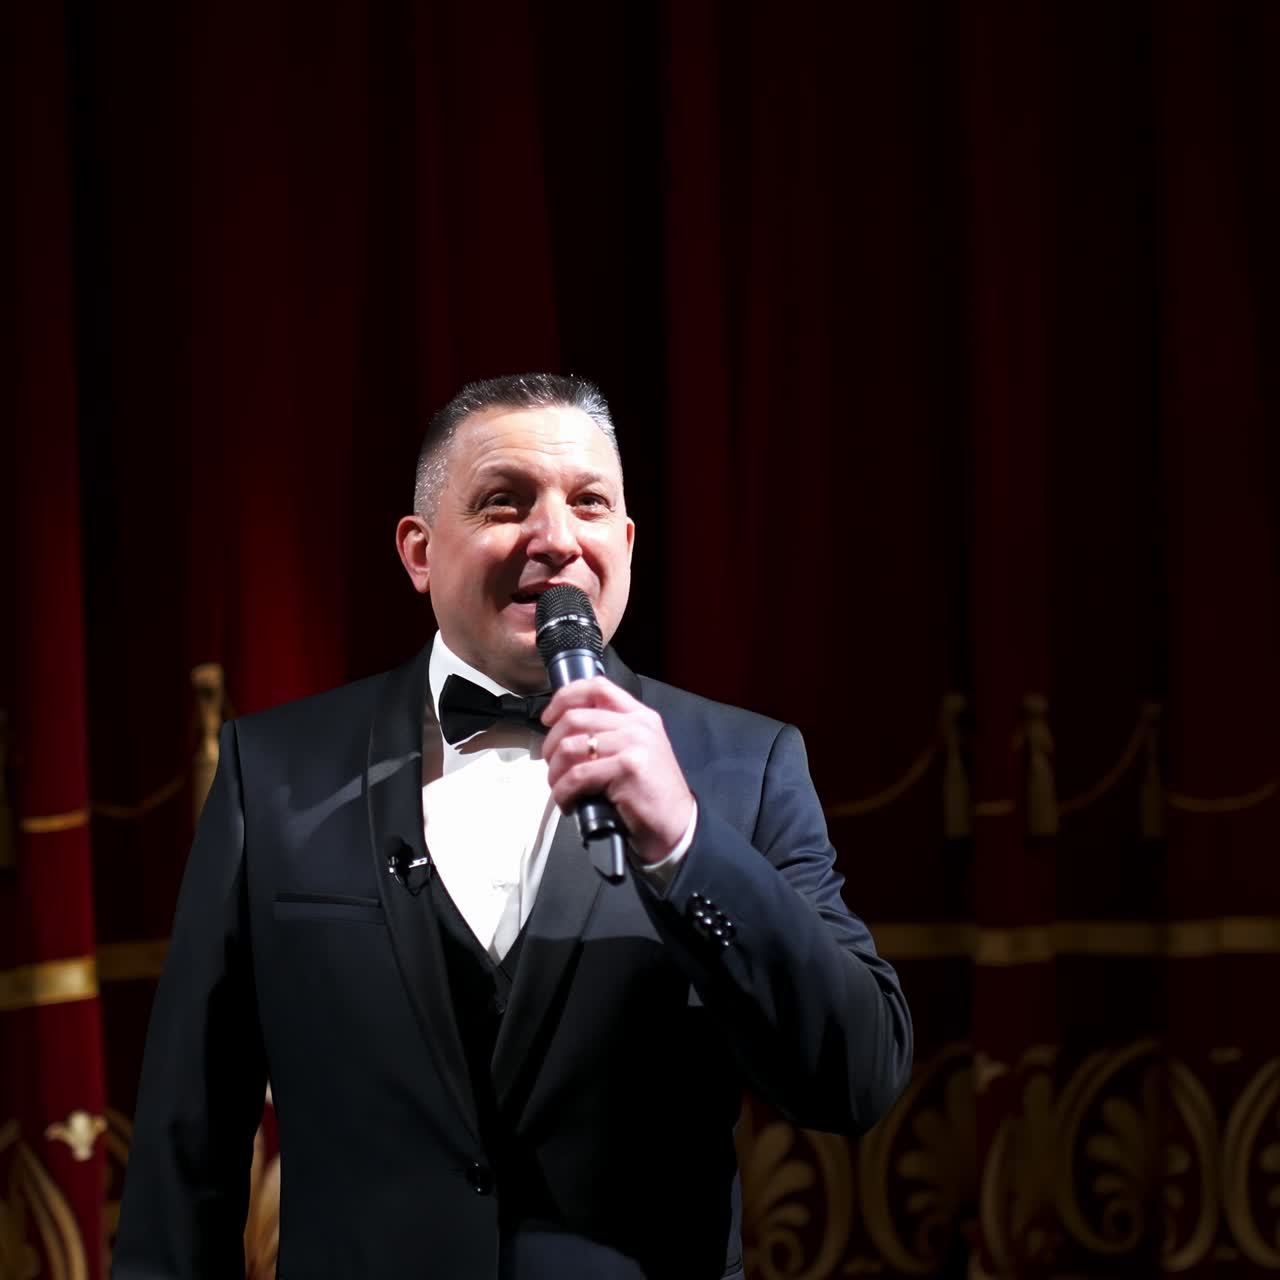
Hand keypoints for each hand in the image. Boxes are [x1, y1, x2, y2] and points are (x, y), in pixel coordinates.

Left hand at [540, 677, 694, 865]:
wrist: (676, 826)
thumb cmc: (650, 794)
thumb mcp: (636, 752)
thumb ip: (610, 734)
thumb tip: (563, 730)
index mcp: (640, 716)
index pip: (597, 687)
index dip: (564, 698)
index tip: (549, 718)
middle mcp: (638, 725)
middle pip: (574, 717)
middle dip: (551, 745)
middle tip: (551, 766)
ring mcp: (634, 745)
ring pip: (570, 747)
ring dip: (555, 772)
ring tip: (560, 789)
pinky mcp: (628, 769)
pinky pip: (577, 776)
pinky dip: (564, 793)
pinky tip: (569, 804)